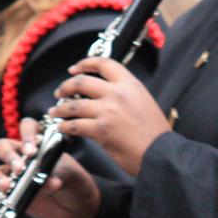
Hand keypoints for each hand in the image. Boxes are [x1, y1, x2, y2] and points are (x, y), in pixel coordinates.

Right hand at [0, 117, 101, 217]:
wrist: (78, 206)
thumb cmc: (74, 181)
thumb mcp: (69, 173)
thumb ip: (57, 172)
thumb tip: (49, 181)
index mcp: (38, 144)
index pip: (26, 128)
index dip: (26, 135)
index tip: (33, 150)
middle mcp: (23, 157)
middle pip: (4, 147)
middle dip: (9, 156)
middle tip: (20, 168)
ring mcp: (15, 177)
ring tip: (7, 186)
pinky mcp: (12, 196)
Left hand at [49, 57, 166, 175]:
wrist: (161, 153)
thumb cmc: (155, 133)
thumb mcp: (144, 103)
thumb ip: (125, 95)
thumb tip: (104, 96)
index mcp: (130, 85)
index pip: (104, 64)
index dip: (85, 63)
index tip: (75, 68)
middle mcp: (118, 94)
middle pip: (82, 81)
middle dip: (66, 86)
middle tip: (60, 93)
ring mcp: (108, 111)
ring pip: (74, 104)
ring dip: (60, 109)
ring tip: (55, 112)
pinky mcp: (101, 130)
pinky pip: (75, 125)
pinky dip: (65, 126)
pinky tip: (62, 127)